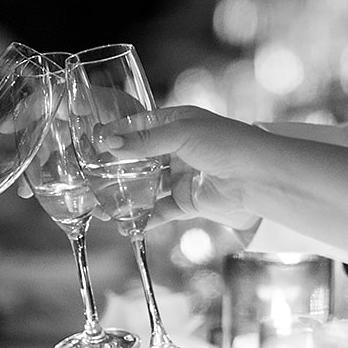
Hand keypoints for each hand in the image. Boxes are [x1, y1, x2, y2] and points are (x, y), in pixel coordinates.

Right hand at [94, 104, 268, 230]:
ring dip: (125, 196)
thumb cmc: (226, 143)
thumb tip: (108, 144)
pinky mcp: (189, 201)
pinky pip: (161, 210)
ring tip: (100, 207)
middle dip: (115, 170)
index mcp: (177, 122)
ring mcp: (182, 175)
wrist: (259, 177)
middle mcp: (177, 147)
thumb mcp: (181, 134)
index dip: (116, 135)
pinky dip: (144, 218)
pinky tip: (126, 225)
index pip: (138, 126)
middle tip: (88, 180)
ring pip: (147, 186)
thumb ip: (144, 142)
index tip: (90, 145)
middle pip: (139, 158)